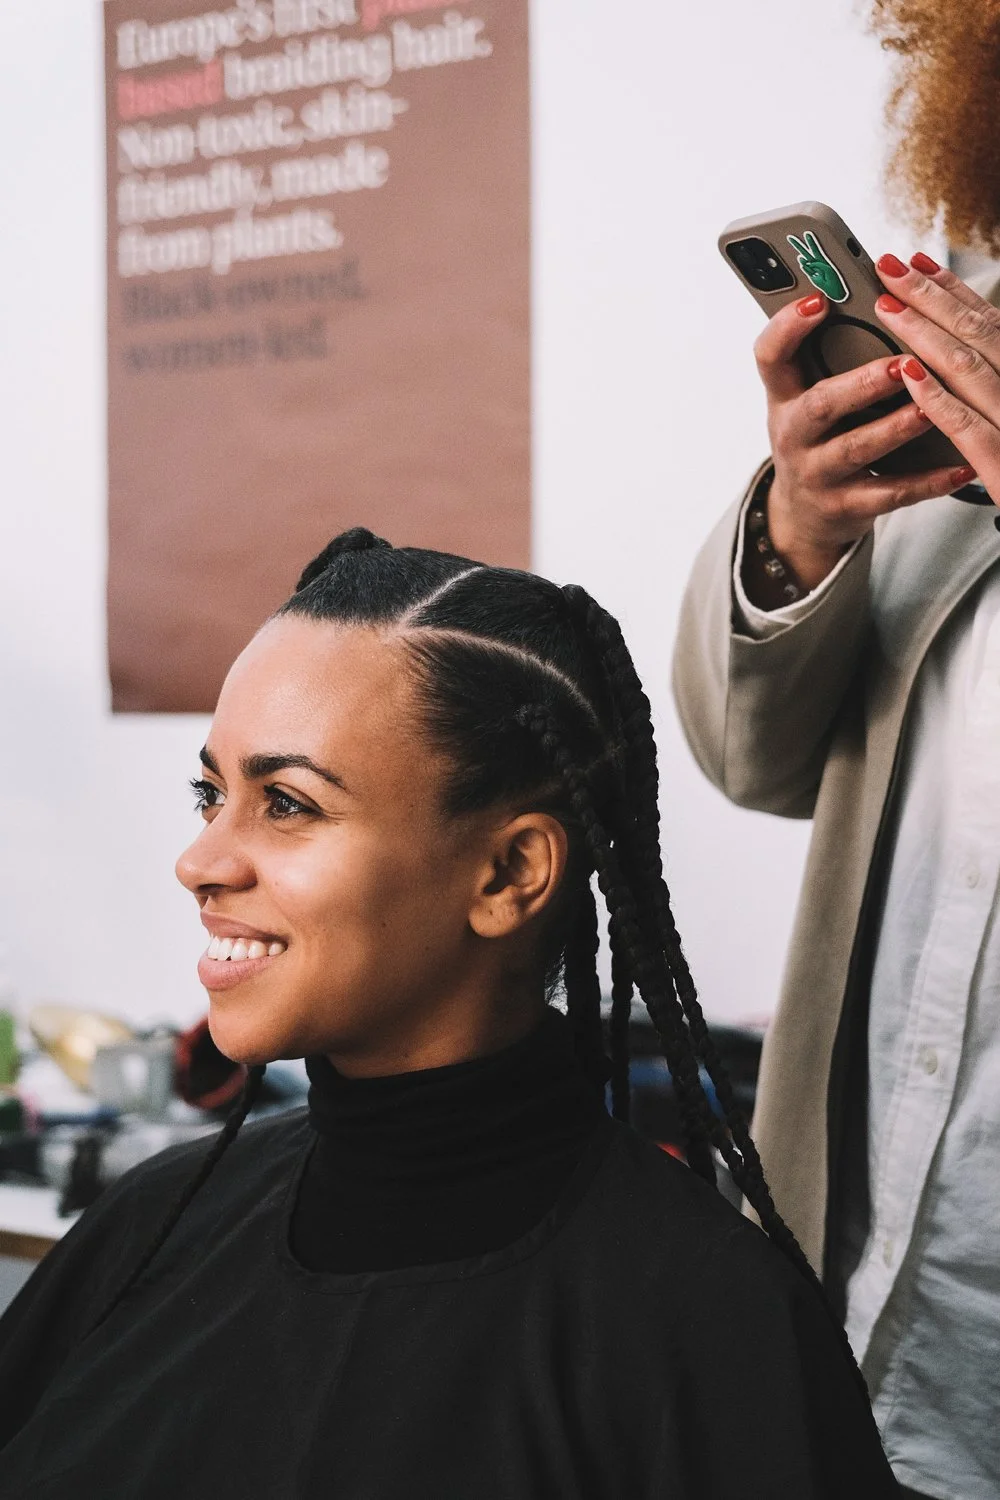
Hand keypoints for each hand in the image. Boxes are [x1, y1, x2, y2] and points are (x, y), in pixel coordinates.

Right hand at [753, 293, 973, 592]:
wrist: (805, 514)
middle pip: (819, 406)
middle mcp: (793, 434)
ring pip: (856, 450)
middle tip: (902, 363)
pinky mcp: (845, 506)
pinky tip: (959, 467)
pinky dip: (927, 482)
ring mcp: (817, 473)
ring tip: (931, 410)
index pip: (770, 356)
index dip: (787, 328)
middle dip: (861, 384)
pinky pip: (890, 493)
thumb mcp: (807, 397)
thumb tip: (883, 292)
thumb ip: (832, 355)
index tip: (820, 301)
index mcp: (785, 397)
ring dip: (896, 428)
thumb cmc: (820, 438)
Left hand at [873, 252, 999, 503]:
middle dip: (932, 300)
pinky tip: (908, 374)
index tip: (918, 264)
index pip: (991, 326)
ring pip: (971, 371)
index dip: (954, 292)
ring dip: (927, 336)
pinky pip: (970, 428)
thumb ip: (982, 381)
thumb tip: (939, 355)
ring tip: (887, 308)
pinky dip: (939, 397)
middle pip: (979, 335)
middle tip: (890, 269)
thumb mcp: (997, 414)